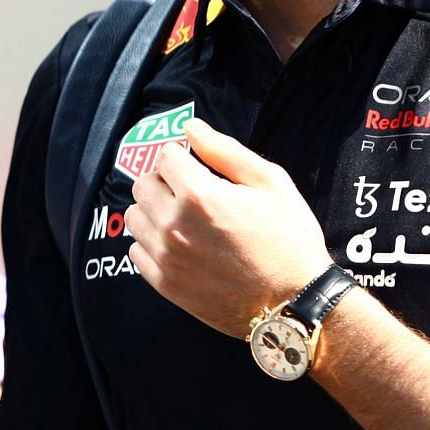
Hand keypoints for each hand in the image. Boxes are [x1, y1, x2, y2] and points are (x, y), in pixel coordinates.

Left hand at [121, 118, 331, 336]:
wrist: (295, 303)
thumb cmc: (289, 240)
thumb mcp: (270, 183)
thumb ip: (224, 151)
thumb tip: (190, 127)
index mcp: (199, 195)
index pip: (165, 156)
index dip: (182, 155)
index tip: (196, 165)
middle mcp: (174, 225)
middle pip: (143, 184)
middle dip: (164, 180)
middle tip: (190, 191)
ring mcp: (166, 258)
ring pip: (134, 217)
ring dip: (153, 210)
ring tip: (183, 218)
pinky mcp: (165, 285)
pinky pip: (136, 252)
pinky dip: (151, 243)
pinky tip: (179, 245)